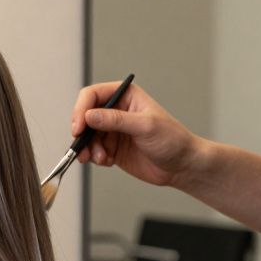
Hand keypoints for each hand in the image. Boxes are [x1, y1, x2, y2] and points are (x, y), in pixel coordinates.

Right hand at [71, 82, 201, 187]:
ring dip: (87, 148)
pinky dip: (94, 157)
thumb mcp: (145, 126)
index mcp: (125, 96)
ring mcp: (112, 130)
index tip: (79, 127)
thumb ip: (115, 120)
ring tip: (100, 158)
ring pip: (86, 136)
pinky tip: (107, 161)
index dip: (81, 110)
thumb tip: (89, 116)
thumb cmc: (172, 140)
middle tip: (82, 147)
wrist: (181, 166)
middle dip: (82, 133)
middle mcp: (115, 110)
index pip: (92, 95)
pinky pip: (92, 150)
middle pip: (84, 116)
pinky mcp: (111, 147)